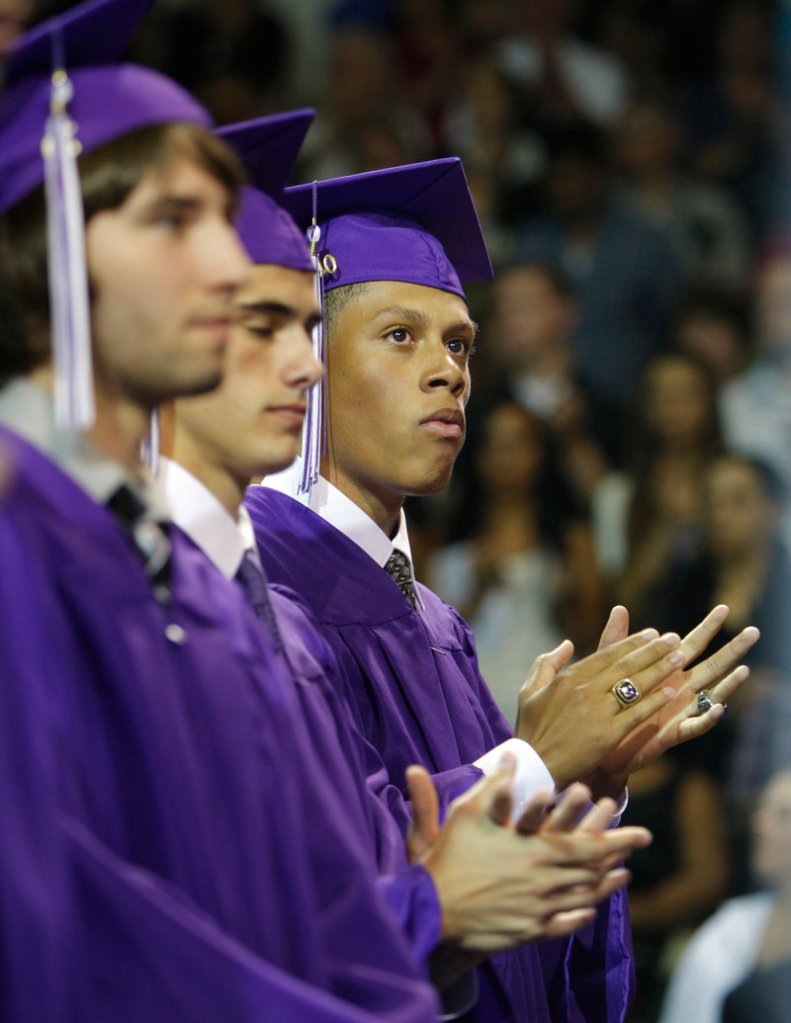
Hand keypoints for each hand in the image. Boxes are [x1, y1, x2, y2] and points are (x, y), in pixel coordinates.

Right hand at [419, 756, 650, 952]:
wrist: (432, 907)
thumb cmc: (449, 857)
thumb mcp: (467, 812)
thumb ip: (493, 784)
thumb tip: (511, 755)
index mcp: (534, 850)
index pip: (588, 844)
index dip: (618, 838)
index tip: (644, 833)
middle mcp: (543, 881)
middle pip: (591, 870)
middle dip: (618, 855)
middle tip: (639, 845)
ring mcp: (537, 909)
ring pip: (581, 898)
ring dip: (604, 885)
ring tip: (622, 874)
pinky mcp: (526, 930)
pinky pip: (562, 924)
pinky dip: (580, 916)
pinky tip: (589, 911)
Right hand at [515, 629, 684, 791]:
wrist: (533, 766)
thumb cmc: (531, 730)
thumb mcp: (530, 690)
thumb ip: (547, 663)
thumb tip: (567, 644)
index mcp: (569, 677)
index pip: (608, 654)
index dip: (632, 642)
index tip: (652, 634)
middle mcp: (586, 689)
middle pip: (627, 664)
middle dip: (654, 649)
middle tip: (674, 639)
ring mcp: (598, 711)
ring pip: (635, 684)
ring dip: (661, 669)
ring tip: (679, 657)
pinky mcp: (608, 734)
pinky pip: (637, 713)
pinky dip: (655, 701)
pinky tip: (670, 692)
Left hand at [593, 605, 758, 780]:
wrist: (601, 742)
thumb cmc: (610, 703)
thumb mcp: (611, 668)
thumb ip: (618, 640)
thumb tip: (620, 607)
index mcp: (667, 670)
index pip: (692, 644)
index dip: (708, 627)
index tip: (724, 608)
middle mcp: (680, 689)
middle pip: (712, 665)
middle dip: (733, 649)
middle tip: (753, 632)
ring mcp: (681, 710)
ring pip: (712, 694)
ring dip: (729, 684)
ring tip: (744, 670)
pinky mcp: (674, 732)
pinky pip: (695, 725)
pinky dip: (708, 717)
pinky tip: (718, 707)